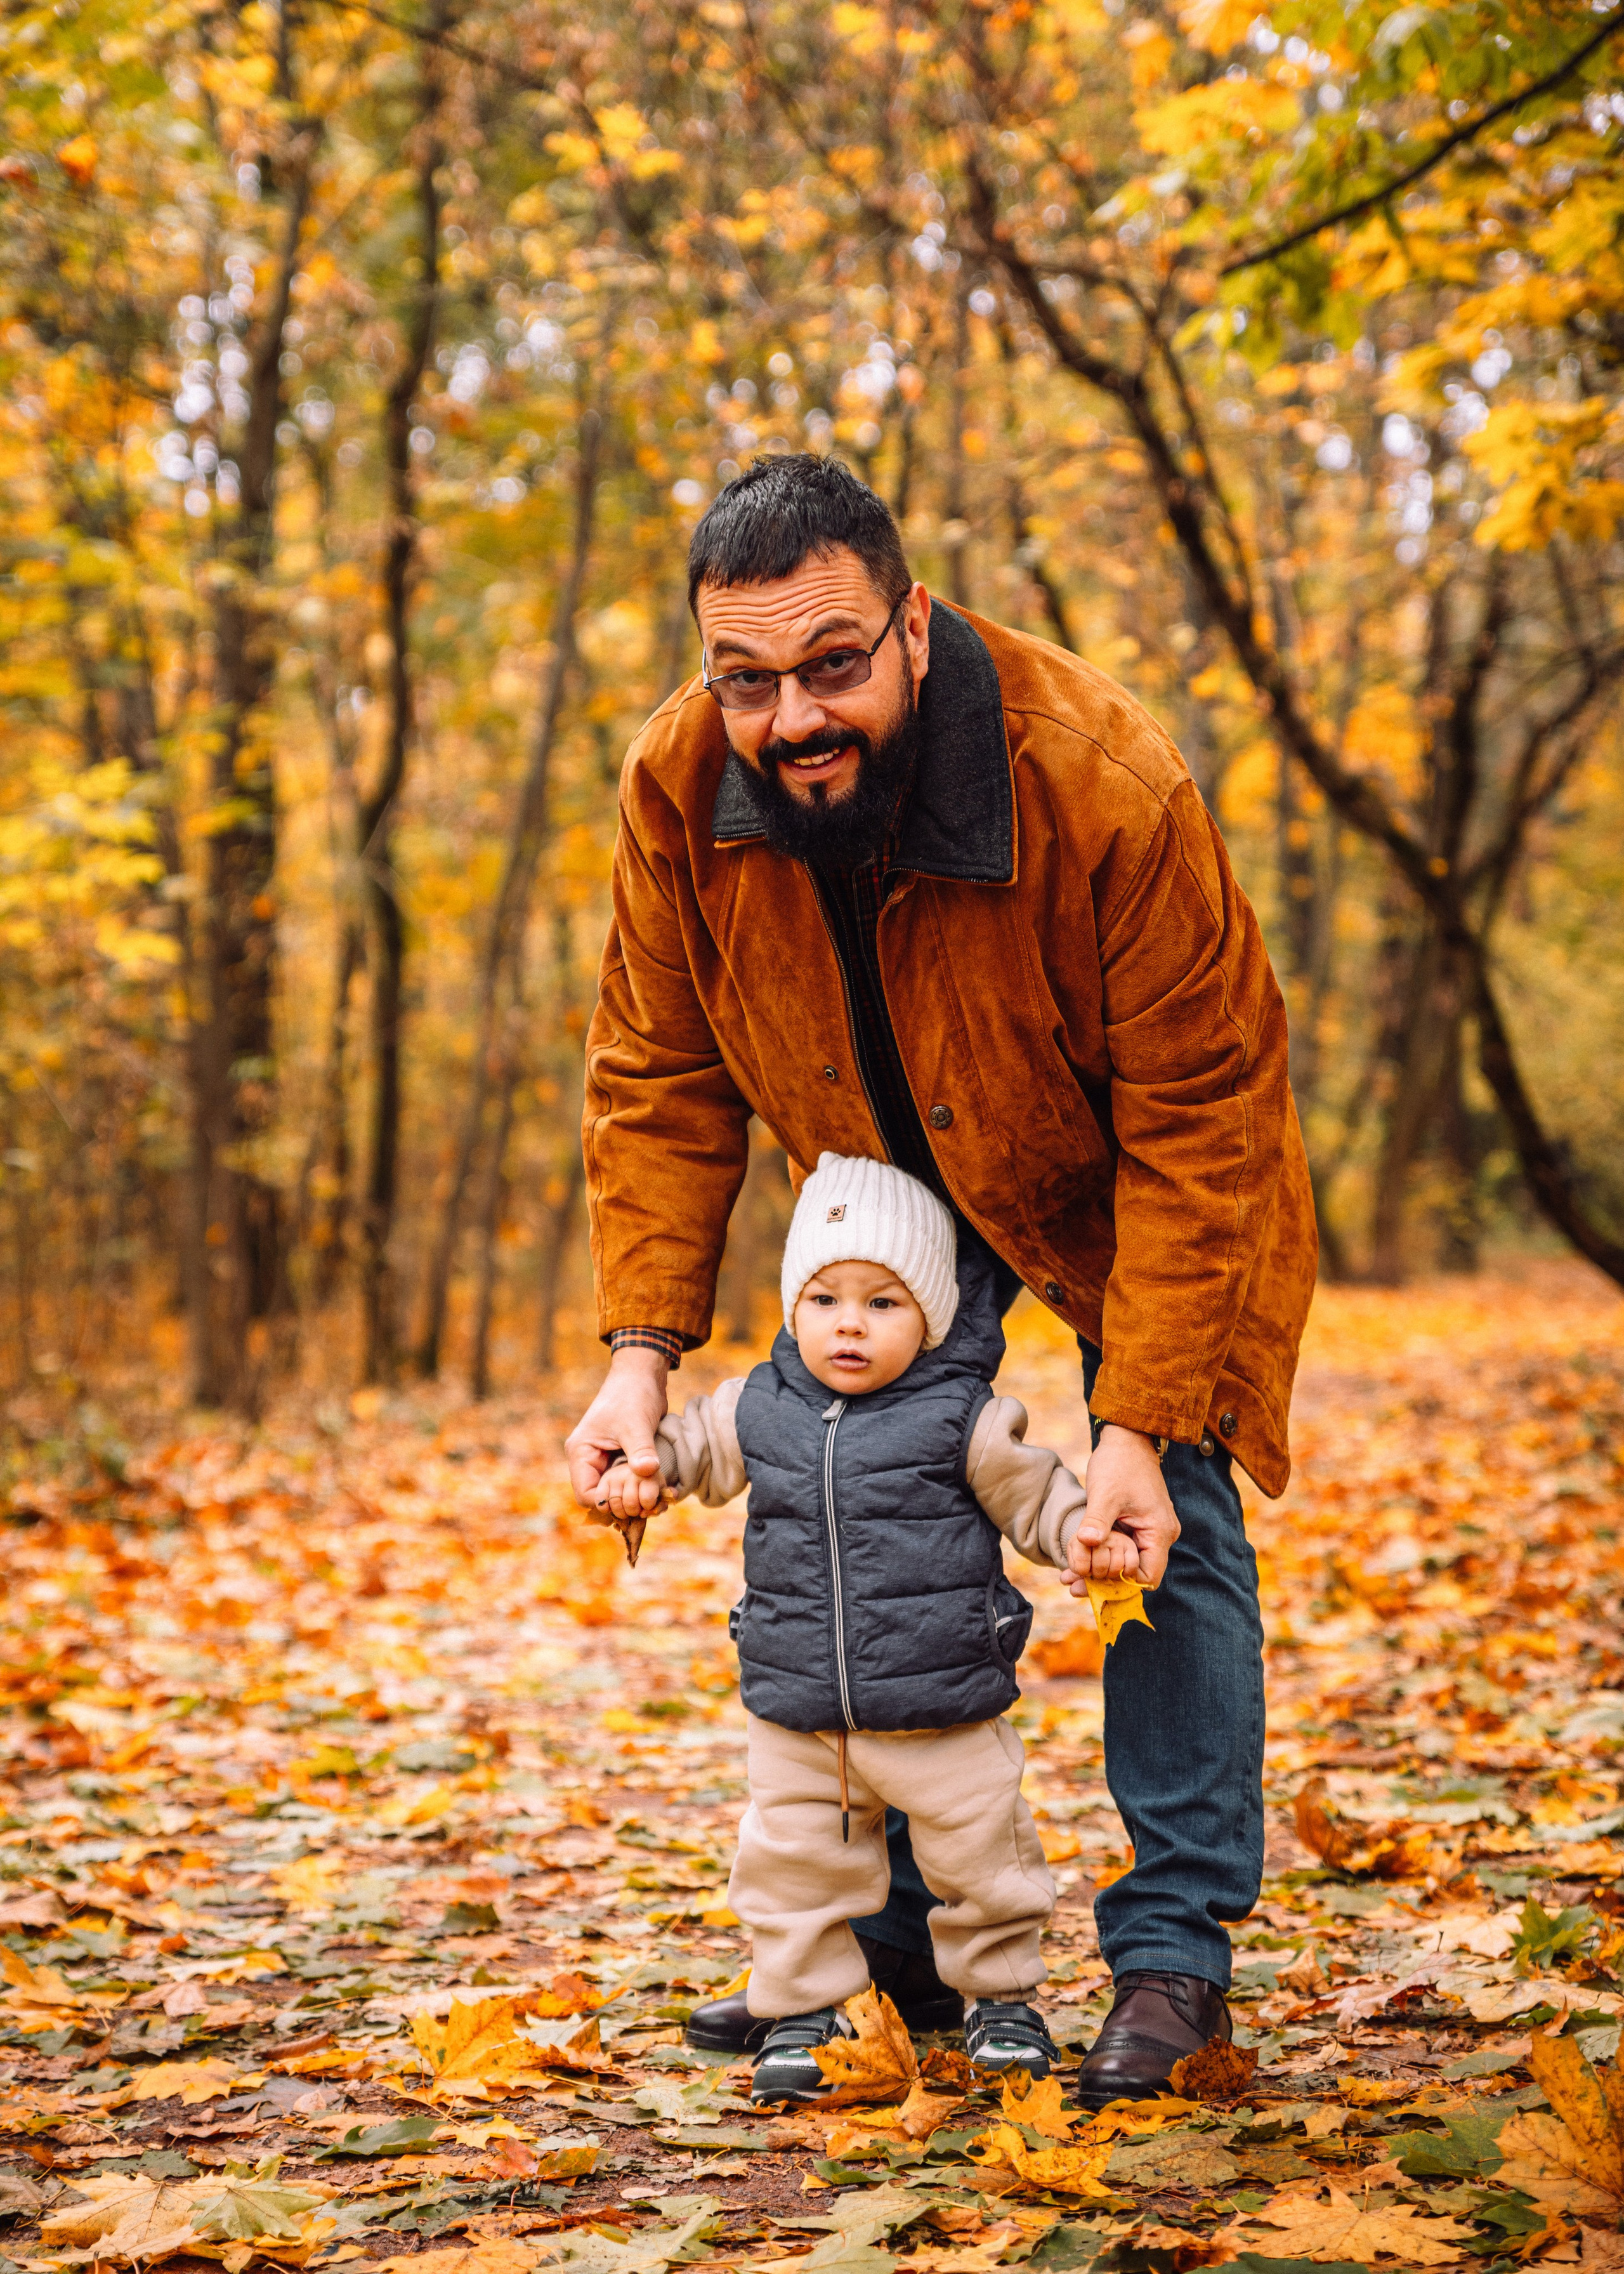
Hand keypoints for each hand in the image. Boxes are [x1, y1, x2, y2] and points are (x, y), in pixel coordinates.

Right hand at [566, 1347, 669, 1512]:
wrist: (642, 1376)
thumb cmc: (633, 1395)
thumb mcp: (636, 1423)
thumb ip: (640, 1450)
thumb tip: (648, 1471)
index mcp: (581, 1452)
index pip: (586, 1495)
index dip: (609, 1504)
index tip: (635, 1502)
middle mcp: (589, 1460)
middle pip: (601, 1498)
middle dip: (623, 1504)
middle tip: (650, 1506)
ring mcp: (605, 1460)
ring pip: (615, 1493)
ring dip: (634, 1498)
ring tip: (657, 1501)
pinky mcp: (621, 1459)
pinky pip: (627, 1484)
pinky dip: (641, 1489)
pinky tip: (659, 1491)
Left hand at [1064, 1425, 1179, 1594]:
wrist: (1127, 1439)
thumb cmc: (1119, 1463)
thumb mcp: (1105, 1493)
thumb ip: (1097, 1520)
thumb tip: (1086, 1542)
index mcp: (1159, 1531)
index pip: (1146, 1577)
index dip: (1119, 1586)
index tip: (1090, 1585)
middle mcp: (1160, 1535)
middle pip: (1135, 1574)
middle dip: (1104, 1582)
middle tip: (1072, 1584)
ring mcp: (1150, 1530)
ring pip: (1126, 1563)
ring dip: (1100, 1571)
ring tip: (1069, 1576)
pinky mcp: (1138, 1525)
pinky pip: (1123, 1549)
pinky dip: (1103, 1556)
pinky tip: (1079, 1560)